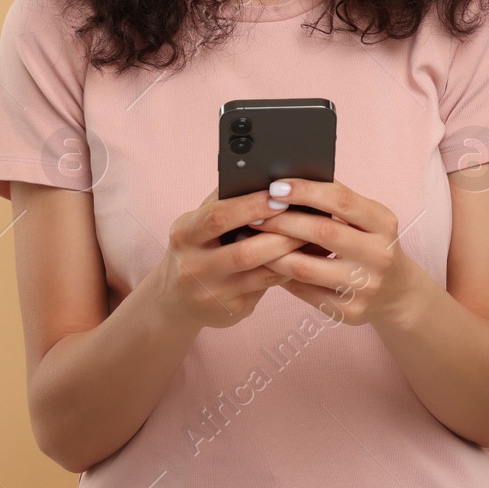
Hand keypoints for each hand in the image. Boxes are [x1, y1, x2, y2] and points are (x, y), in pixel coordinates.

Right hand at [151, 186, 310, 330]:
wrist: (175, 300)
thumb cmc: (196, 247)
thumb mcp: (196, 223)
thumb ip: (224, 201)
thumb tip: (263, 177)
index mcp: (184, 235)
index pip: (219, 217)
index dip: (251, 206)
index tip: (279, 196)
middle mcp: (193, 268)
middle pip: (244, 252)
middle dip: (280, 234)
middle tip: (308, 218)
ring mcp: (213, 294)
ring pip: (262, 274)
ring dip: (291, 254)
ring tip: (312, 236)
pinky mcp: (232, 310)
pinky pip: (268, 288)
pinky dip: (289, 271)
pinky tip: (305, 259)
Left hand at [254, 178, 428, 328]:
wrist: (398, 293)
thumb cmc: (371, 245)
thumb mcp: (369, 220)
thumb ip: (338, 203)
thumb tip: (289, 185)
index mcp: (383, 224)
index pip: (341, 201)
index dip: (306, 191)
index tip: (276, 186)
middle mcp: (378, 255)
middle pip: (322, 232)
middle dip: (282, 221)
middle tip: (255, 214)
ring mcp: (365, 287)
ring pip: (306, 268)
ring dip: (272, 252)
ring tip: (253, 240)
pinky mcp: (349, 312)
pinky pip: (304, 291)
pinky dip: (281, 276)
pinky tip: (267, 264)